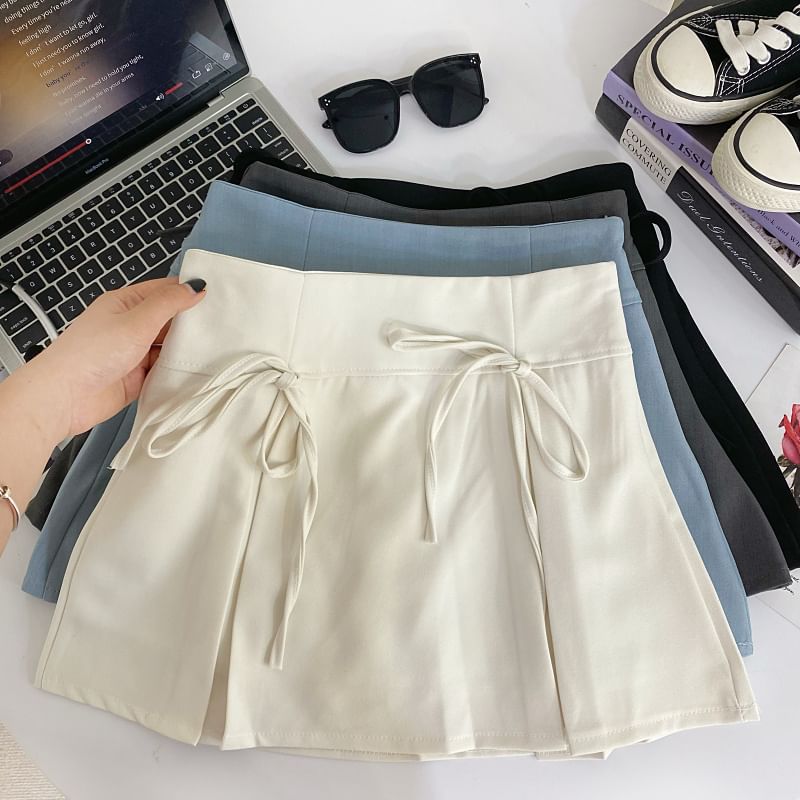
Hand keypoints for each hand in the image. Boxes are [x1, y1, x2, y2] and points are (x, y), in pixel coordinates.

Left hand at [31, 277, 205, 440]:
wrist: (64, 397)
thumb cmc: (88, 354)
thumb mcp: (135, 321)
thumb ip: (168, 304)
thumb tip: (194, 286)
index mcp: (125, 304)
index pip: (163, 290)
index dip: (188, 291)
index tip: (216, 295)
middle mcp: (129, 326)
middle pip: (169, 320)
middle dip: (190, 323)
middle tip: (220, 325)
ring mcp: (133, 352)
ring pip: (168, 347)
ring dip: (184, 349)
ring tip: (211, 349)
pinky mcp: (137, 377)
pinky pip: (164, 370)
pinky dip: (176, 371)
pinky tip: (191, 370)